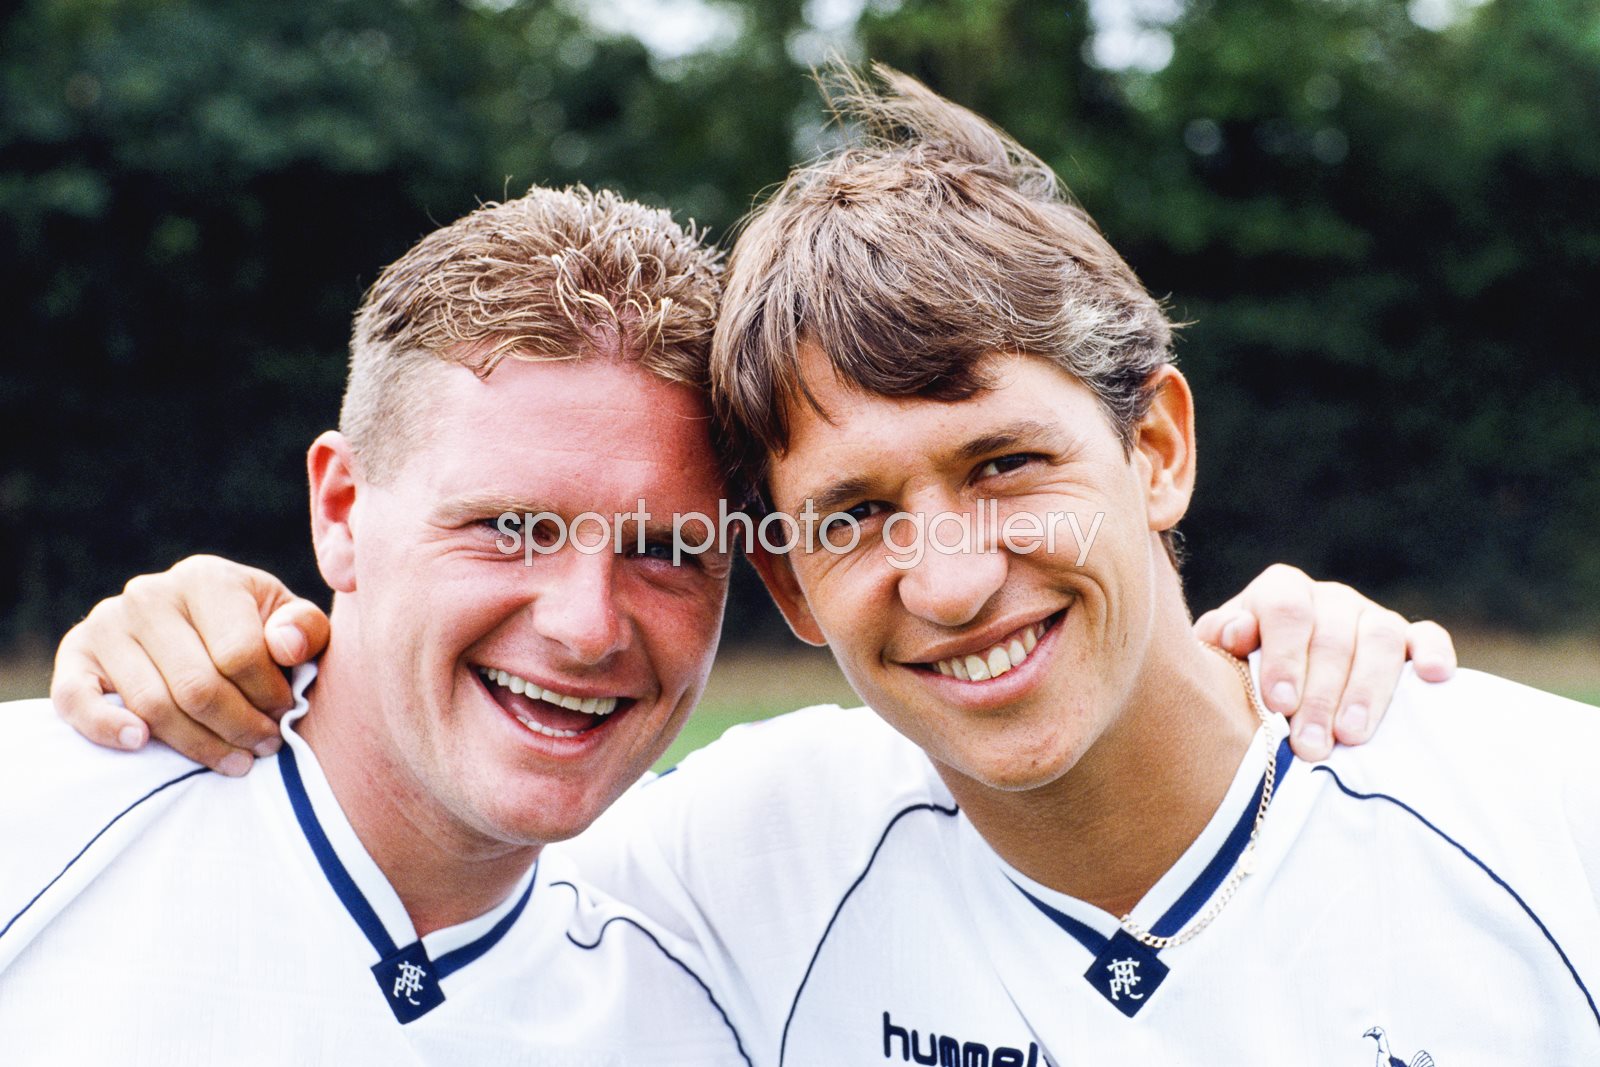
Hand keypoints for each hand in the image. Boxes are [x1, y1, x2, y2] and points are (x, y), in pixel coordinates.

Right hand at [51, 555, 329, 774]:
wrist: (197, 624)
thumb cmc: (254, 627)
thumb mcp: (288, 620)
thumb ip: (303, 629)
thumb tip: (286, 646)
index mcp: (206, 578)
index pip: (240, 654)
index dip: (269, 696)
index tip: (286, 716)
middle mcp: (150, 594)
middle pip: (197, 686)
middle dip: (239, 727)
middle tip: (264, 748)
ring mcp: (107, 623)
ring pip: (152, 704)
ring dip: (198, 744)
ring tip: (235, 761)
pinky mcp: (75, 654)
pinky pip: (76, 699)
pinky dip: (105, 727)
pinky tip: (140, 744)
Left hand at [1194, 564, 1455, 760]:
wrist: (1278, 687)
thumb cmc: (1242, 673)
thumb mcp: (1221, 658)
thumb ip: (1220, 641)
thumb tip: (1238, 631)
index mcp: (1281, 593)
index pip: (1287, 608)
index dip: (1284, 654)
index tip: (1279, 703)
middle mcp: (1329, 600)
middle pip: (1333, 636)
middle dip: (1321, 695)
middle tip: (1310, 744)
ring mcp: (1371, 617)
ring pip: (1380, 638)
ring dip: (1368, 690)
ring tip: (1352, 737)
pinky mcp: (1409, 640)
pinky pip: (1427, 635)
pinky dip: (1433, 652)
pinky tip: (1433, 678)